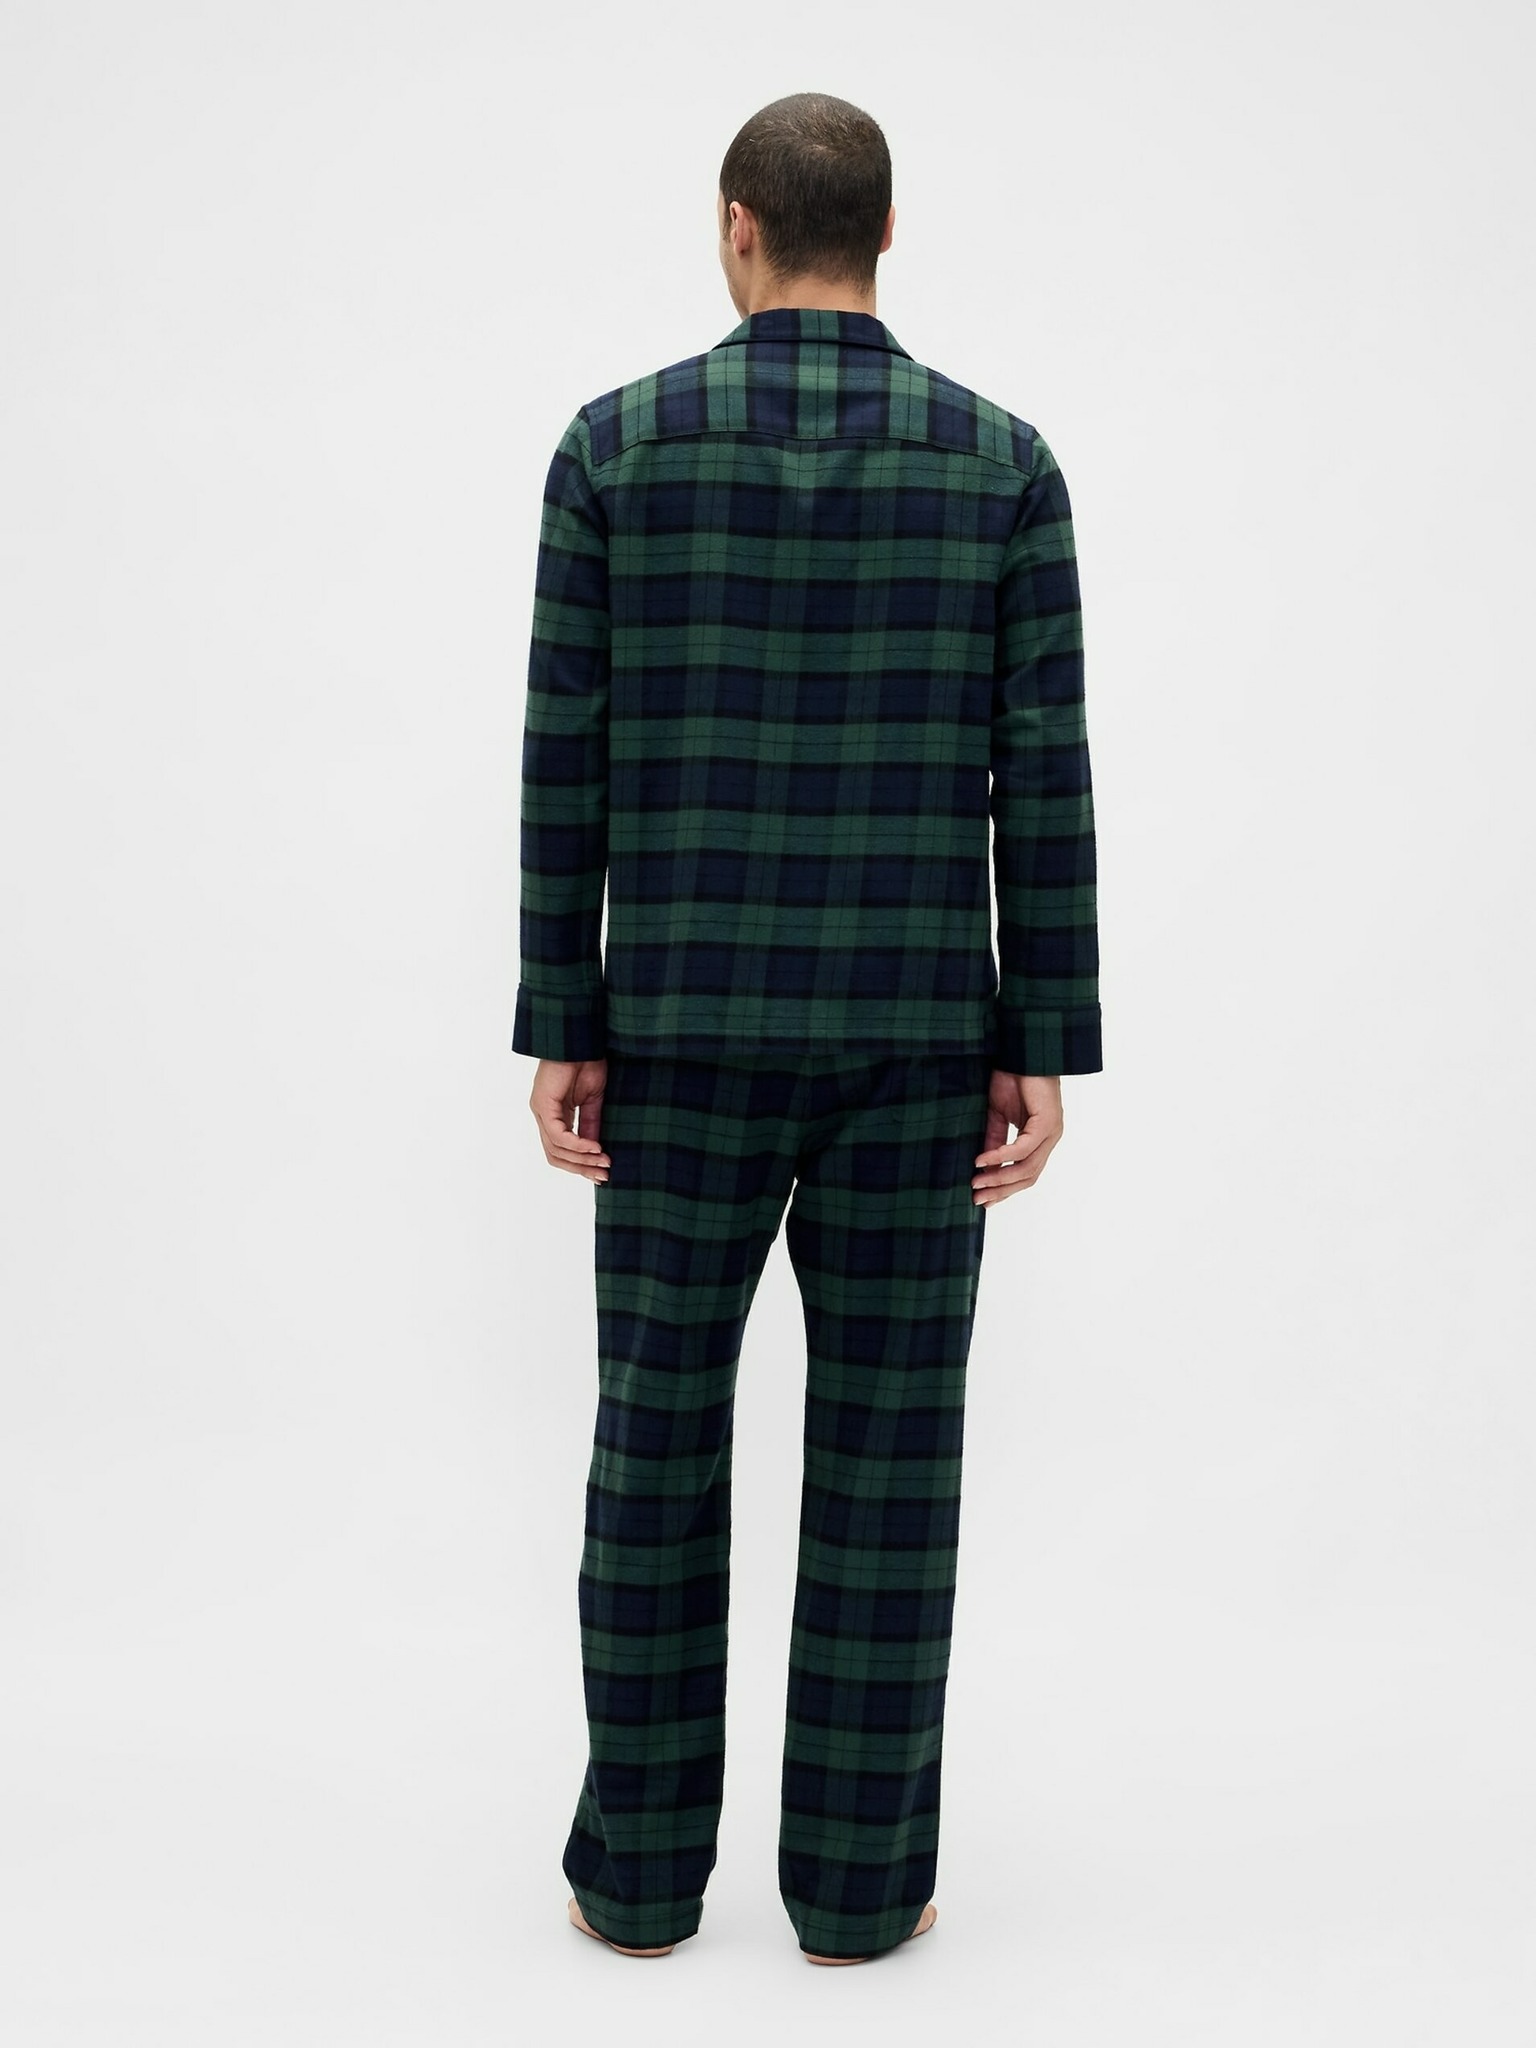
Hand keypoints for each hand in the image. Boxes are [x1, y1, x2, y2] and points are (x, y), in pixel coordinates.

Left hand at [529, 1058, 609, 1181]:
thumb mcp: (593, 1100)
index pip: (561, 1151)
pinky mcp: (543, 1104)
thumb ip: (591, 1124)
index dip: (581, 1165)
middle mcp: (544, 1115)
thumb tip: (597, 1151)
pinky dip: (577, 1144)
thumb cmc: (587, 1062)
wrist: (581, 1038)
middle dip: (581, 1169)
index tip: (602, 1174)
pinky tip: (595, 1147)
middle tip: (604, 1176)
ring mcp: (541, 1110)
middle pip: (555, 1156)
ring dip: (582, 1160)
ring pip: (555, 1150)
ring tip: (604, 1161)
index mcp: (555, 1115)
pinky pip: (558, 1135)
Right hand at [972, 1071, 1062, 1204]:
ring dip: (1000, 1178)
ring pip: (1027, 1167)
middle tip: (977, 1199)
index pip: (1025, 1174)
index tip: (983, 1201)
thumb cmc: (1011, 1078)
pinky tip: (982, 1160)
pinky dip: (1001, 1156)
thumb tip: (982, 1167)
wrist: (1022, 1051)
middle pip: (1028, 1177)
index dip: (1004, 1189)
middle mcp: (1049, 1139)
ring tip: (976, 1183)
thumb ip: (994, 1140)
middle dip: (1001, 1190)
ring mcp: (1051, 1131)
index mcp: (1039, 1139)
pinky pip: (1023, 1148)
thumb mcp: (997, 1115)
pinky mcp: (1047, 1122)